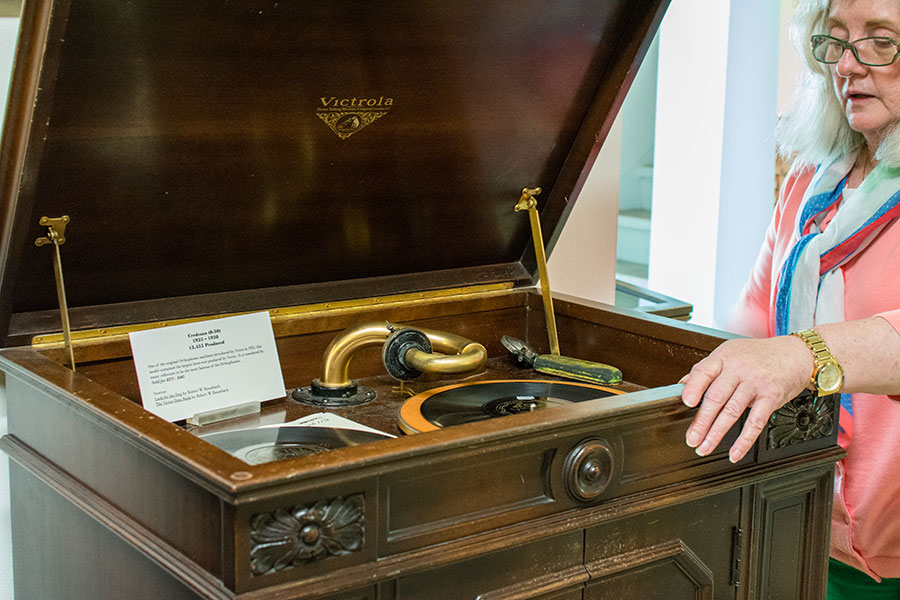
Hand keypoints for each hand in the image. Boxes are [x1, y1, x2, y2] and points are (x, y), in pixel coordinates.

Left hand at [681, 335, 811, 462]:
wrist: (797, 354)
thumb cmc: (761, 355)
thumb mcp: (731, 353)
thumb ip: (707, 368)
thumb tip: (683, 384)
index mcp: (724, 357)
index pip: (703, 372)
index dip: (693, 388)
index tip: (686, 403)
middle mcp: (739, 369)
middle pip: (716, 397)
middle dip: (701, 421)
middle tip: (691, 438)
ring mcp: (756, 383)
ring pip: (732, 411)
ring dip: (716, 433)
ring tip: (705, 447)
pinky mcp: (771, 397)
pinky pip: (756, 422)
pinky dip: (744, 440)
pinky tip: (735, 452)